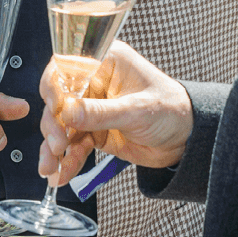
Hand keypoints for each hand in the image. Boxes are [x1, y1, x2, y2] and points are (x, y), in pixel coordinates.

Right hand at [37, 40, 193, 185]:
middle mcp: (95, 83)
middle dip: (54, 125)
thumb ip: (100, 113)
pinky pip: (74, 145)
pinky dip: (67, 160)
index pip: (67, 68)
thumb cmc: (171, 110)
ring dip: (55, 148)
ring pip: (62, 126)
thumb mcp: (136, 110)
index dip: (55, 88)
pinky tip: (61, 174)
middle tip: (58, 145)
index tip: (55, 110)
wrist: (186, 139)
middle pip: (59, 100)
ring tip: (51, 167)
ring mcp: (93, 109)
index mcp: (105, 62)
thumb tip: (67, 112)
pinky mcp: (94, 132)